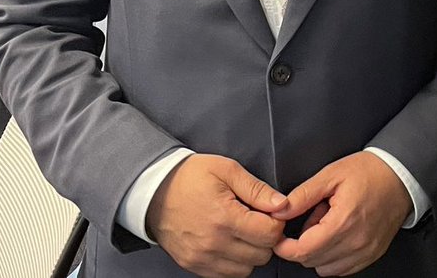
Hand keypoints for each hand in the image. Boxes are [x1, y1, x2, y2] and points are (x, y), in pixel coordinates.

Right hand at [146, 153, 287, 277]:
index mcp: (224, 217)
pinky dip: (234, 262)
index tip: (270, 212)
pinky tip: (229, 242)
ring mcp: (202, 258)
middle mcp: (213, 243)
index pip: (270, 234)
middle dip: (265, 237)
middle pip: (262, 254)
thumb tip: (282, 204)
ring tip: (241, 231)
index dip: (276, 221)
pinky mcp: (194, 266)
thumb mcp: (226, 170)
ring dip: (251, 252)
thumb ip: (257, 189)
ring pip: (247, 269)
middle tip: (256, 220)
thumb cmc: (189, 178)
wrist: (153, 191)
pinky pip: (227, 275)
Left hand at [271, 151, 412, 275]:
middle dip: (303, 244)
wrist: (400, 175)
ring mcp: (366, 251)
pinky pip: (343, 269)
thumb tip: (280, 211)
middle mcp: (356, 242)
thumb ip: (302, 195)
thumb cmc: (369, 172)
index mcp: (343, 221)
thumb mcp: (331, 174)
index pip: (303, 251)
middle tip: (313, 217)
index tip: (280, 237)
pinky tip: (339, 235)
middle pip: (312, 261)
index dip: (285, 247)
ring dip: (319, 252)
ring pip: (326, 269)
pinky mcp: (372, 255)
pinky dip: (334, 257)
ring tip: (328, 225)